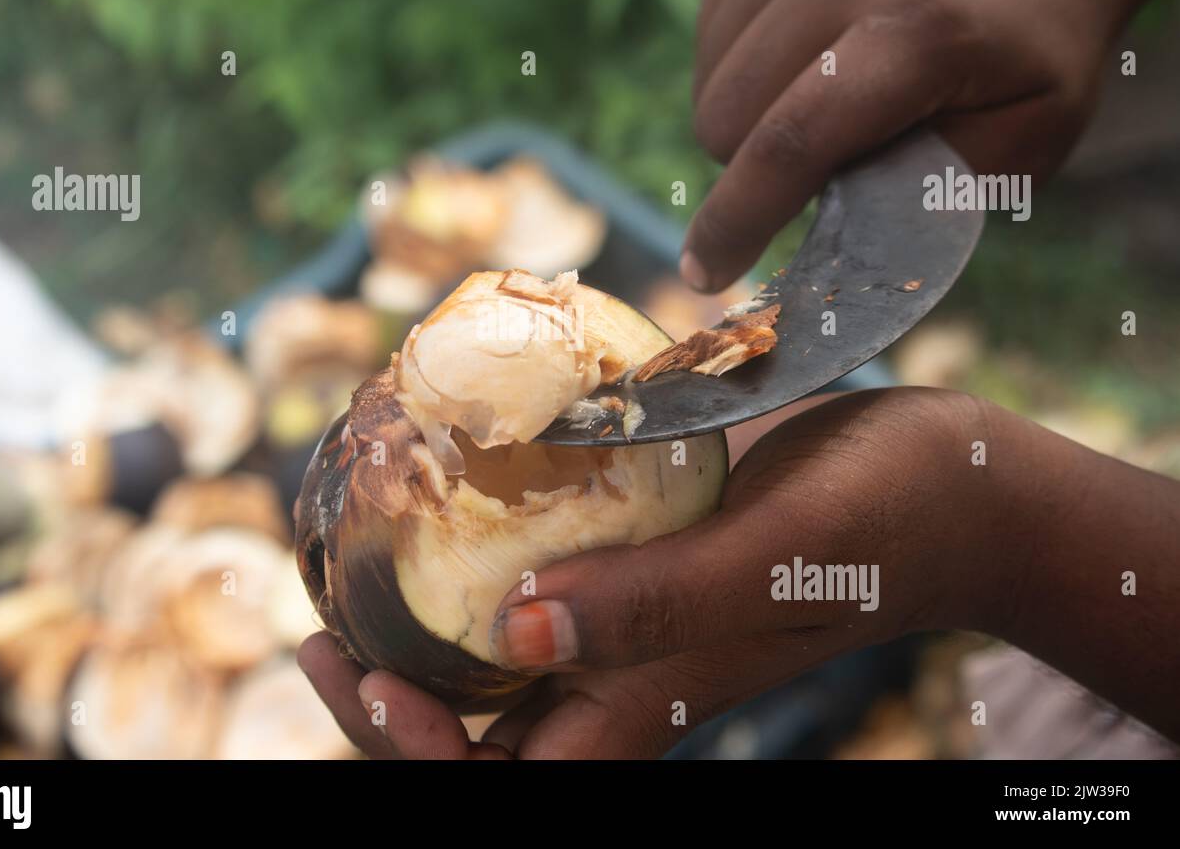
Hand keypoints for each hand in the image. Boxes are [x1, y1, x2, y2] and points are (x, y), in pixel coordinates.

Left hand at [300, 388, 1014, 757]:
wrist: (942, 479)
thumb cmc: (880, 522)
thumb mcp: (775, 560)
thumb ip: (658, 604)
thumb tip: (515, 632)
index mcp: (643, 706)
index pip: (501, 782)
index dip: (415, 754)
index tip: (363, 673)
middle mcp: (621, 674)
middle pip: (476, 729)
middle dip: (385, 697)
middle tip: (320, 624)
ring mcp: (626, 616)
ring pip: (495, 654)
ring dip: (417, 624)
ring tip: (351, 564)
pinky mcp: (635, 554)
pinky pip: (536, 571)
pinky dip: (475, 550)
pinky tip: (446, 487)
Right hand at [681, 0, 1179, 291]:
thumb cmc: (1039, 38)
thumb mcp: (1027, 135)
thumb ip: (930, 191)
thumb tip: (833, 223)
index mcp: (918, 31)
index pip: (790, 144)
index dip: (737, 222)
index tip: (705, 272)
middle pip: (724, 119)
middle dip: (755, 166)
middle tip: (824, 159)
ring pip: (708, 78)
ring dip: (748, 116)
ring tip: (821, 99)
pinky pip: (711, 29)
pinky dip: (743, 63)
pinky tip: (806, 53)